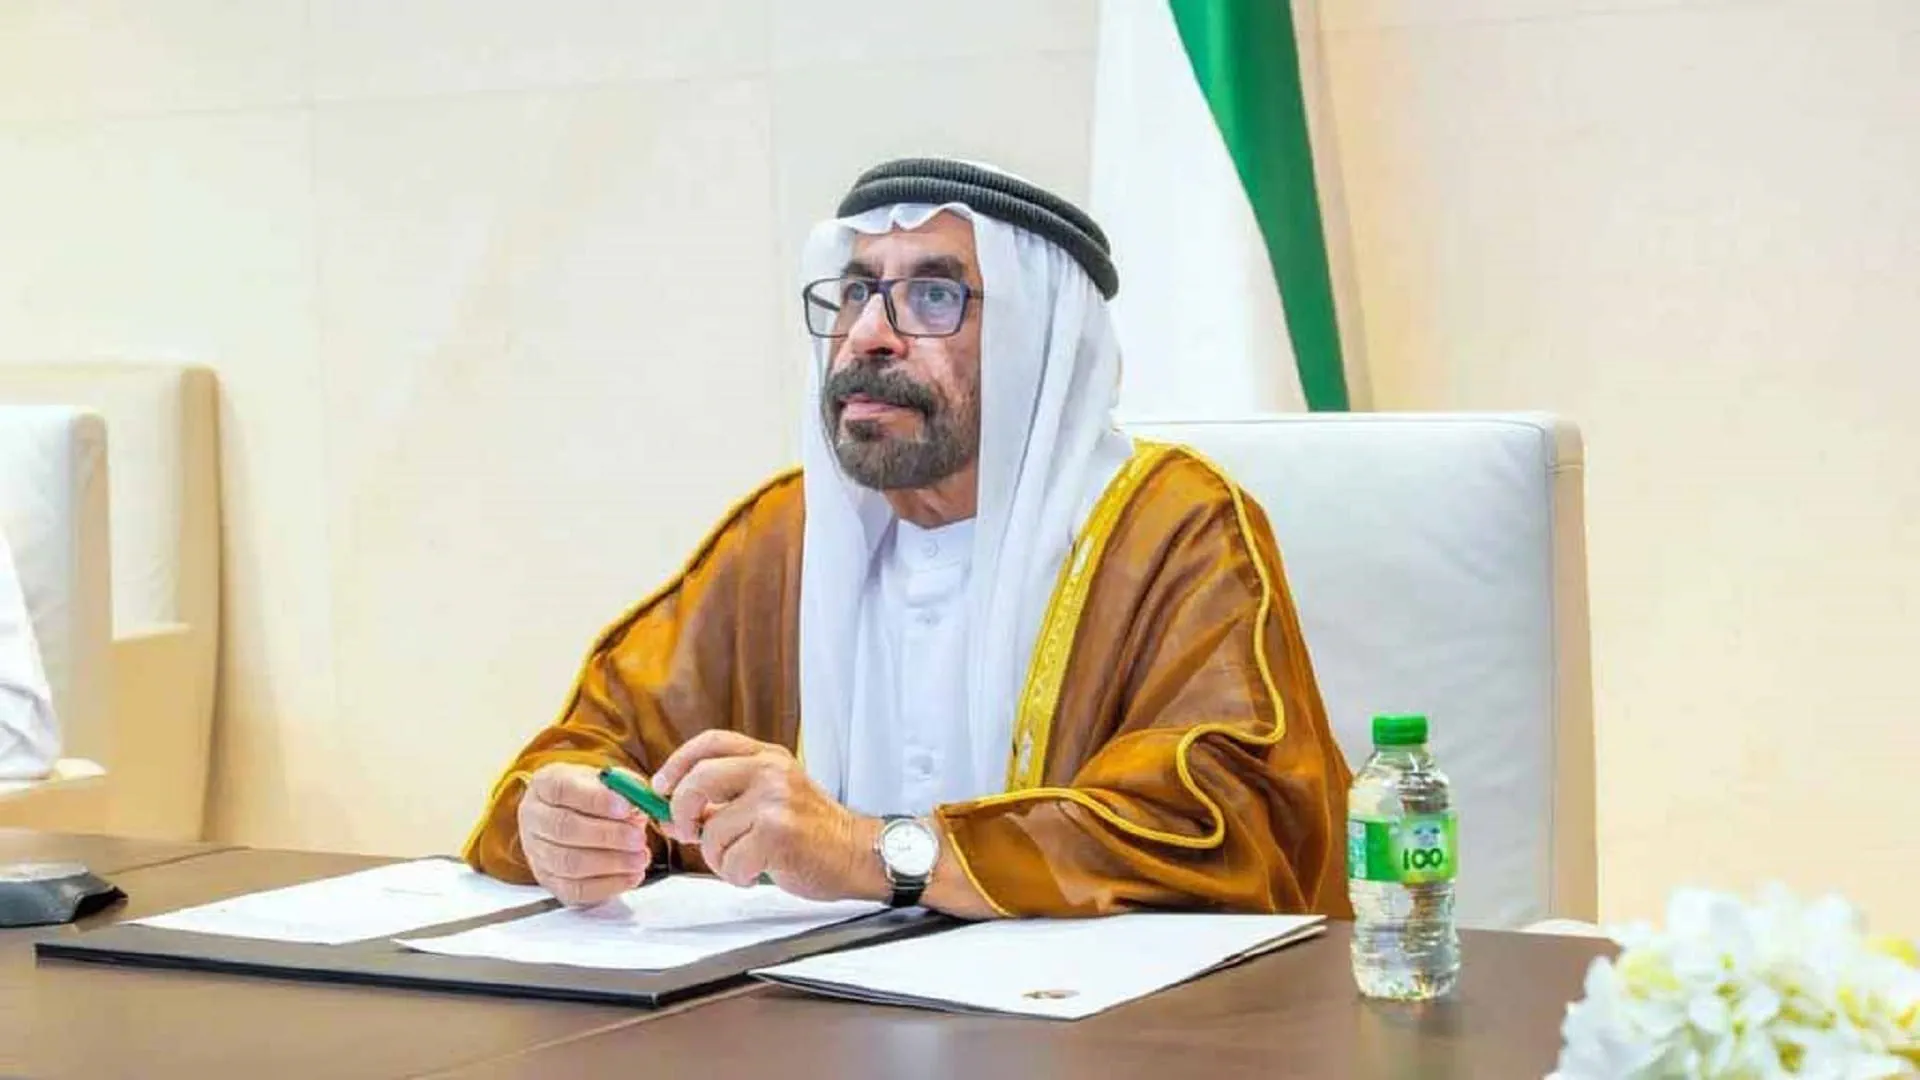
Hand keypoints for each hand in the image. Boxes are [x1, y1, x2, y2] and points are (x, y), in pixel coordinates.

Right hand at [517, 762, 653, 906]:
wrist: (573, 818)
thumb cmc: (591, 797)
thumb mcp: (607, 781)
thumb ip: (624, 789)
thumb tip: (639, 807)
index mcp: (544, 785)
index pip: (562, 789)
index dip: (596, 800)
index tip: (627, 807)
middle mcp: (533, 818)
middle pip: (563, 828)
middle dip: (607, 835)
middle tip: (638, 838)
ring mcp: (536, 852)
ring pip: (568, 862)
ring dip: (610, 862)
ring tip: (640, 858)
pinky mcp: (548, 881)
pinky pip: (575, 889)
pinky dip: (608, 885)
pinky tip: (631, 876)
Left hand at [651, 731, 882, 900]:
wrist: (857, 854)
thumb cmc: (812, 833)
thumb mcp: (771, 800)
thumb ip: (724, 801)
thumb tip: (670, 815)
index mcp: (768, 757)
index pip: (710, 742)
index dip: (677, 763)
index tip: (661, 787)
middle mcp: (771, 771)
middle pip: (697, 780)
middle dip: (682, 812)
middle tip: (691, 832)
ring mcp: (774, 801)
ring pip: (711, 832)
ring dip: (718, 858)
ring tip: (743, 861)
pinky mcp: (777, 834)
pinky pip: (729, 861)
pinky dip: (736, 876)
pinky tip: (756, 872)